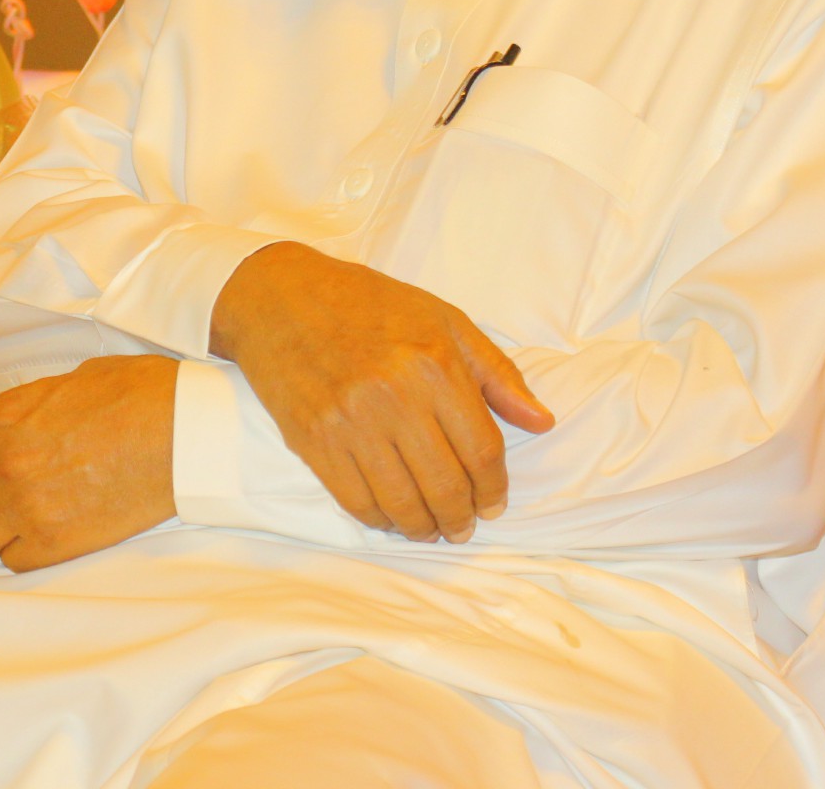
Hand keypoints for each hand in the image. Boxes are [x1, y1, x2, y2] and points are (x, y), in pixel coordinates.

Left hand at [0, 354, 177, 571]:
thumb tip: (26, 420)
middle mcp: (4, 466)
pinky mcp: (55, 543)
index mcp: (2, 420)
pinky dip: (24, 552)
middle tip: (10, 492)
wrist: (181, 432)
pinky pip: (14, 560)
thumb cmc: (137, 393)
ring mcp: (26, 508)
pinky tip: (46, 536)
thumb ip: (32, 407)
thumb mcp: (71, 381)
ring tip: (21, 522)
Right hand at [209, 242, 552, 542]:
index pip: (482, 451)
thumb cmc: (368, 304)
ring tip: (431, 528)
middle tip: (464, 525)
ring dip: (424, 527)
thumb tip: (542, 420)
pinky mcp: (314, 440)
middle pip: (446, 485)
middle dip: (462, 517)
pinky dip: (380, 520)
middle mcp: (395, 396)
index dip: (495, 489)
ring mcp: (351, 422)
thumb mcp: (444, 320)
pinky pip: (356, 501)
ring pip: (402, 502)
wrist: (283, 297)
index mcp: (435, 364)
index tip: (494, 503)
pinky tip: (392, 517)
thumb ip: (497, 373)